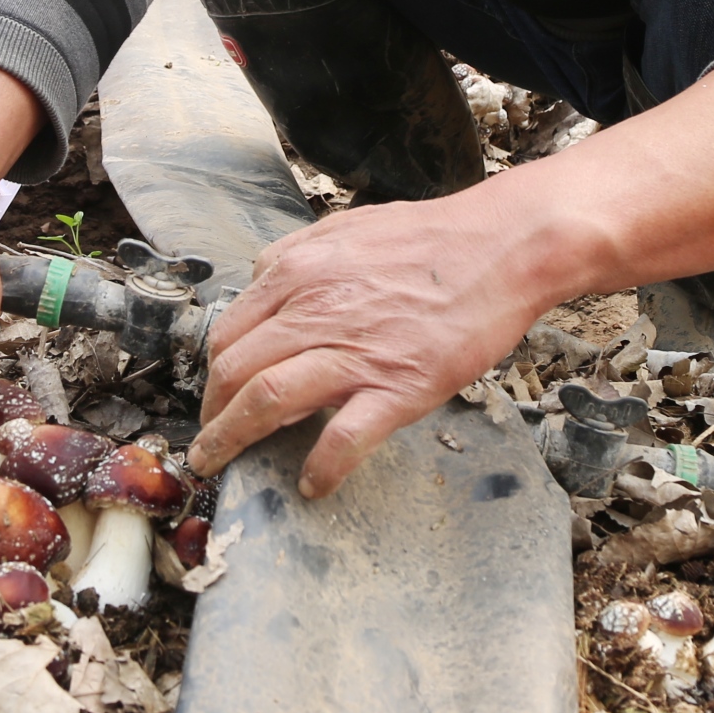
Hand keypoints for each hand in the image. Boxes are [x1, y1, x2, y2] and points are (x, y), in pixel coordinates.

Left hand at [187, 197, 546, 497]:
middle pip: (233, 371)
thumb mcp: (347, 228)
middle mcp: (315, 310)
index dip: (213, 372)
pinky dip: (320, 468)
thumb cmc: (433, 237)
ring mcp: (355, 352)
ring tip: (222, 465)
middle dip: (210, 414)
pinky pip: (342, 439)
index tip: (215, 395)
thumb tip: (263, 280)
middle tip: (208, 440)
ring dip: (232, 441)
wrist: (505, 246)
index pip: (229, 331)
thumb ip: (298, 255)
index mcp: (298, 272)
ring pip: (265, 403)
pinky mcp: (398, 387)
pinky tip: (312, 485)